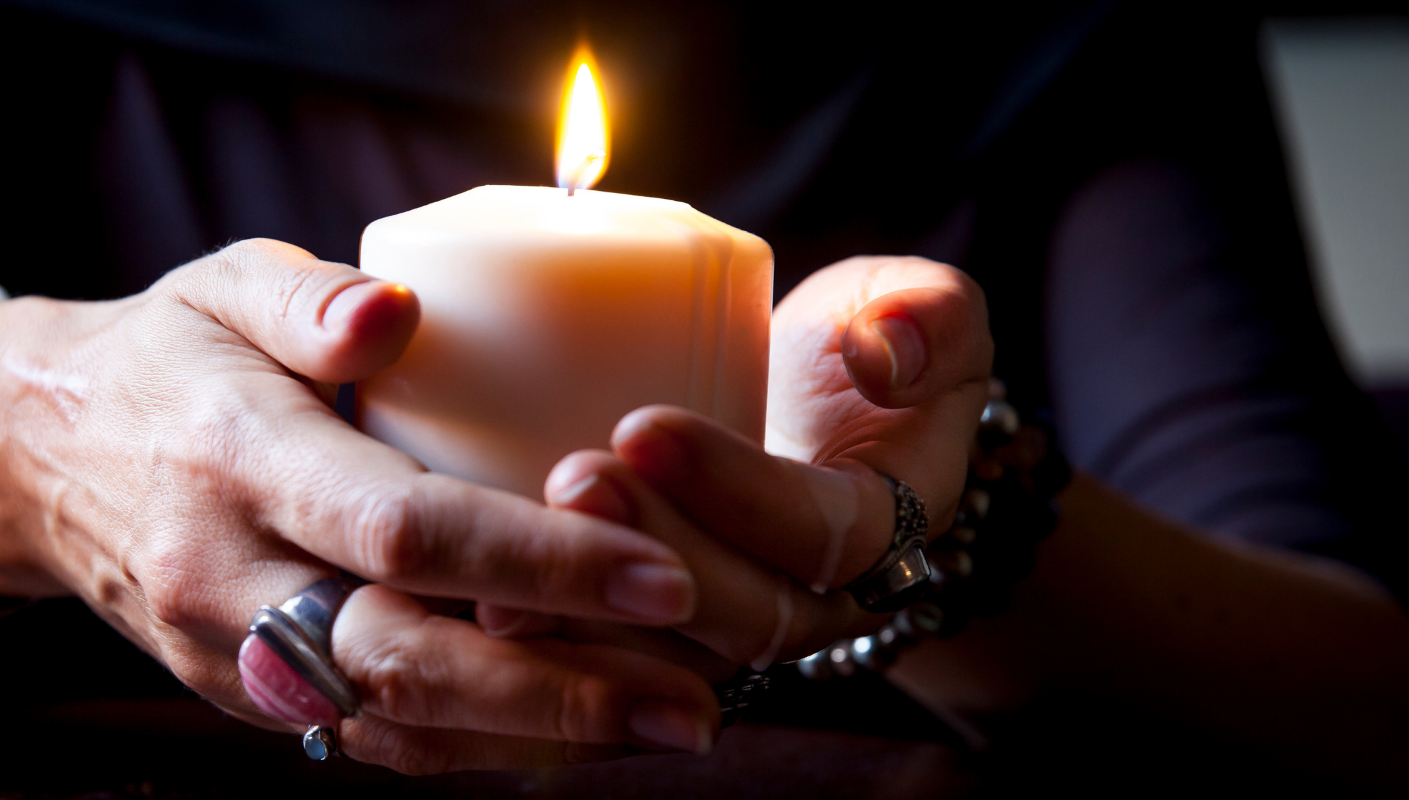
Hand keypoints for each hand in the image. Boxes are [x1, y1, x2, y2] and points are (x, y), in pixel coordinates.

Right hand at [0, 240, 722, 771]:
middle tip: (692, 698)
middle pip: (406, 658)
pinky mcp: (239, 693)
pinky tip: (569, 731)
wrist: (37, 457)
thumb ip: (309, 295)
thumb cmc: (164, 356)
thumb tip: (396, 312)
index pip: (401, 531)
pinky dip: (471, 744)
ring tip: (666, 726)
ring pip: (392, 720)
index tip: (657, 571)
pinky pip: (365, 734)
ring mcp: (227, 652)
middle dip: (560, 690)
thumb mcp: (221, 284)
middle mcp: (228, 576)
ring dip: (534, 736)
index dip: (535, 563)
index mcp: (238, 460)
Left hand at [479, 256, 991, 670]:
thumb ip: (929, 317)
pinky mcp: (665, 631)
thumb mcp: (929, 312)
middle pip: (737, 611)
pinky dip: (551, 636)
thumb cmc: (870, 349)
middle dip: (650, 548)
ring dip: (588, 606)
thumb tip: (879, 351)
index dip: (734, 489)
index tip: (646, 425)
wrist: (825, 414)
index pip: (817, 532)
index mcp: (881, 527)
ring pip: (666, 654)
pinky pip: (615, 659)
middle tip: (572, 477)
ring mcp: (734, 626)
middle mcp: (811, 598)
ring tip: (503, 542)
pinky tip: (478, 593)